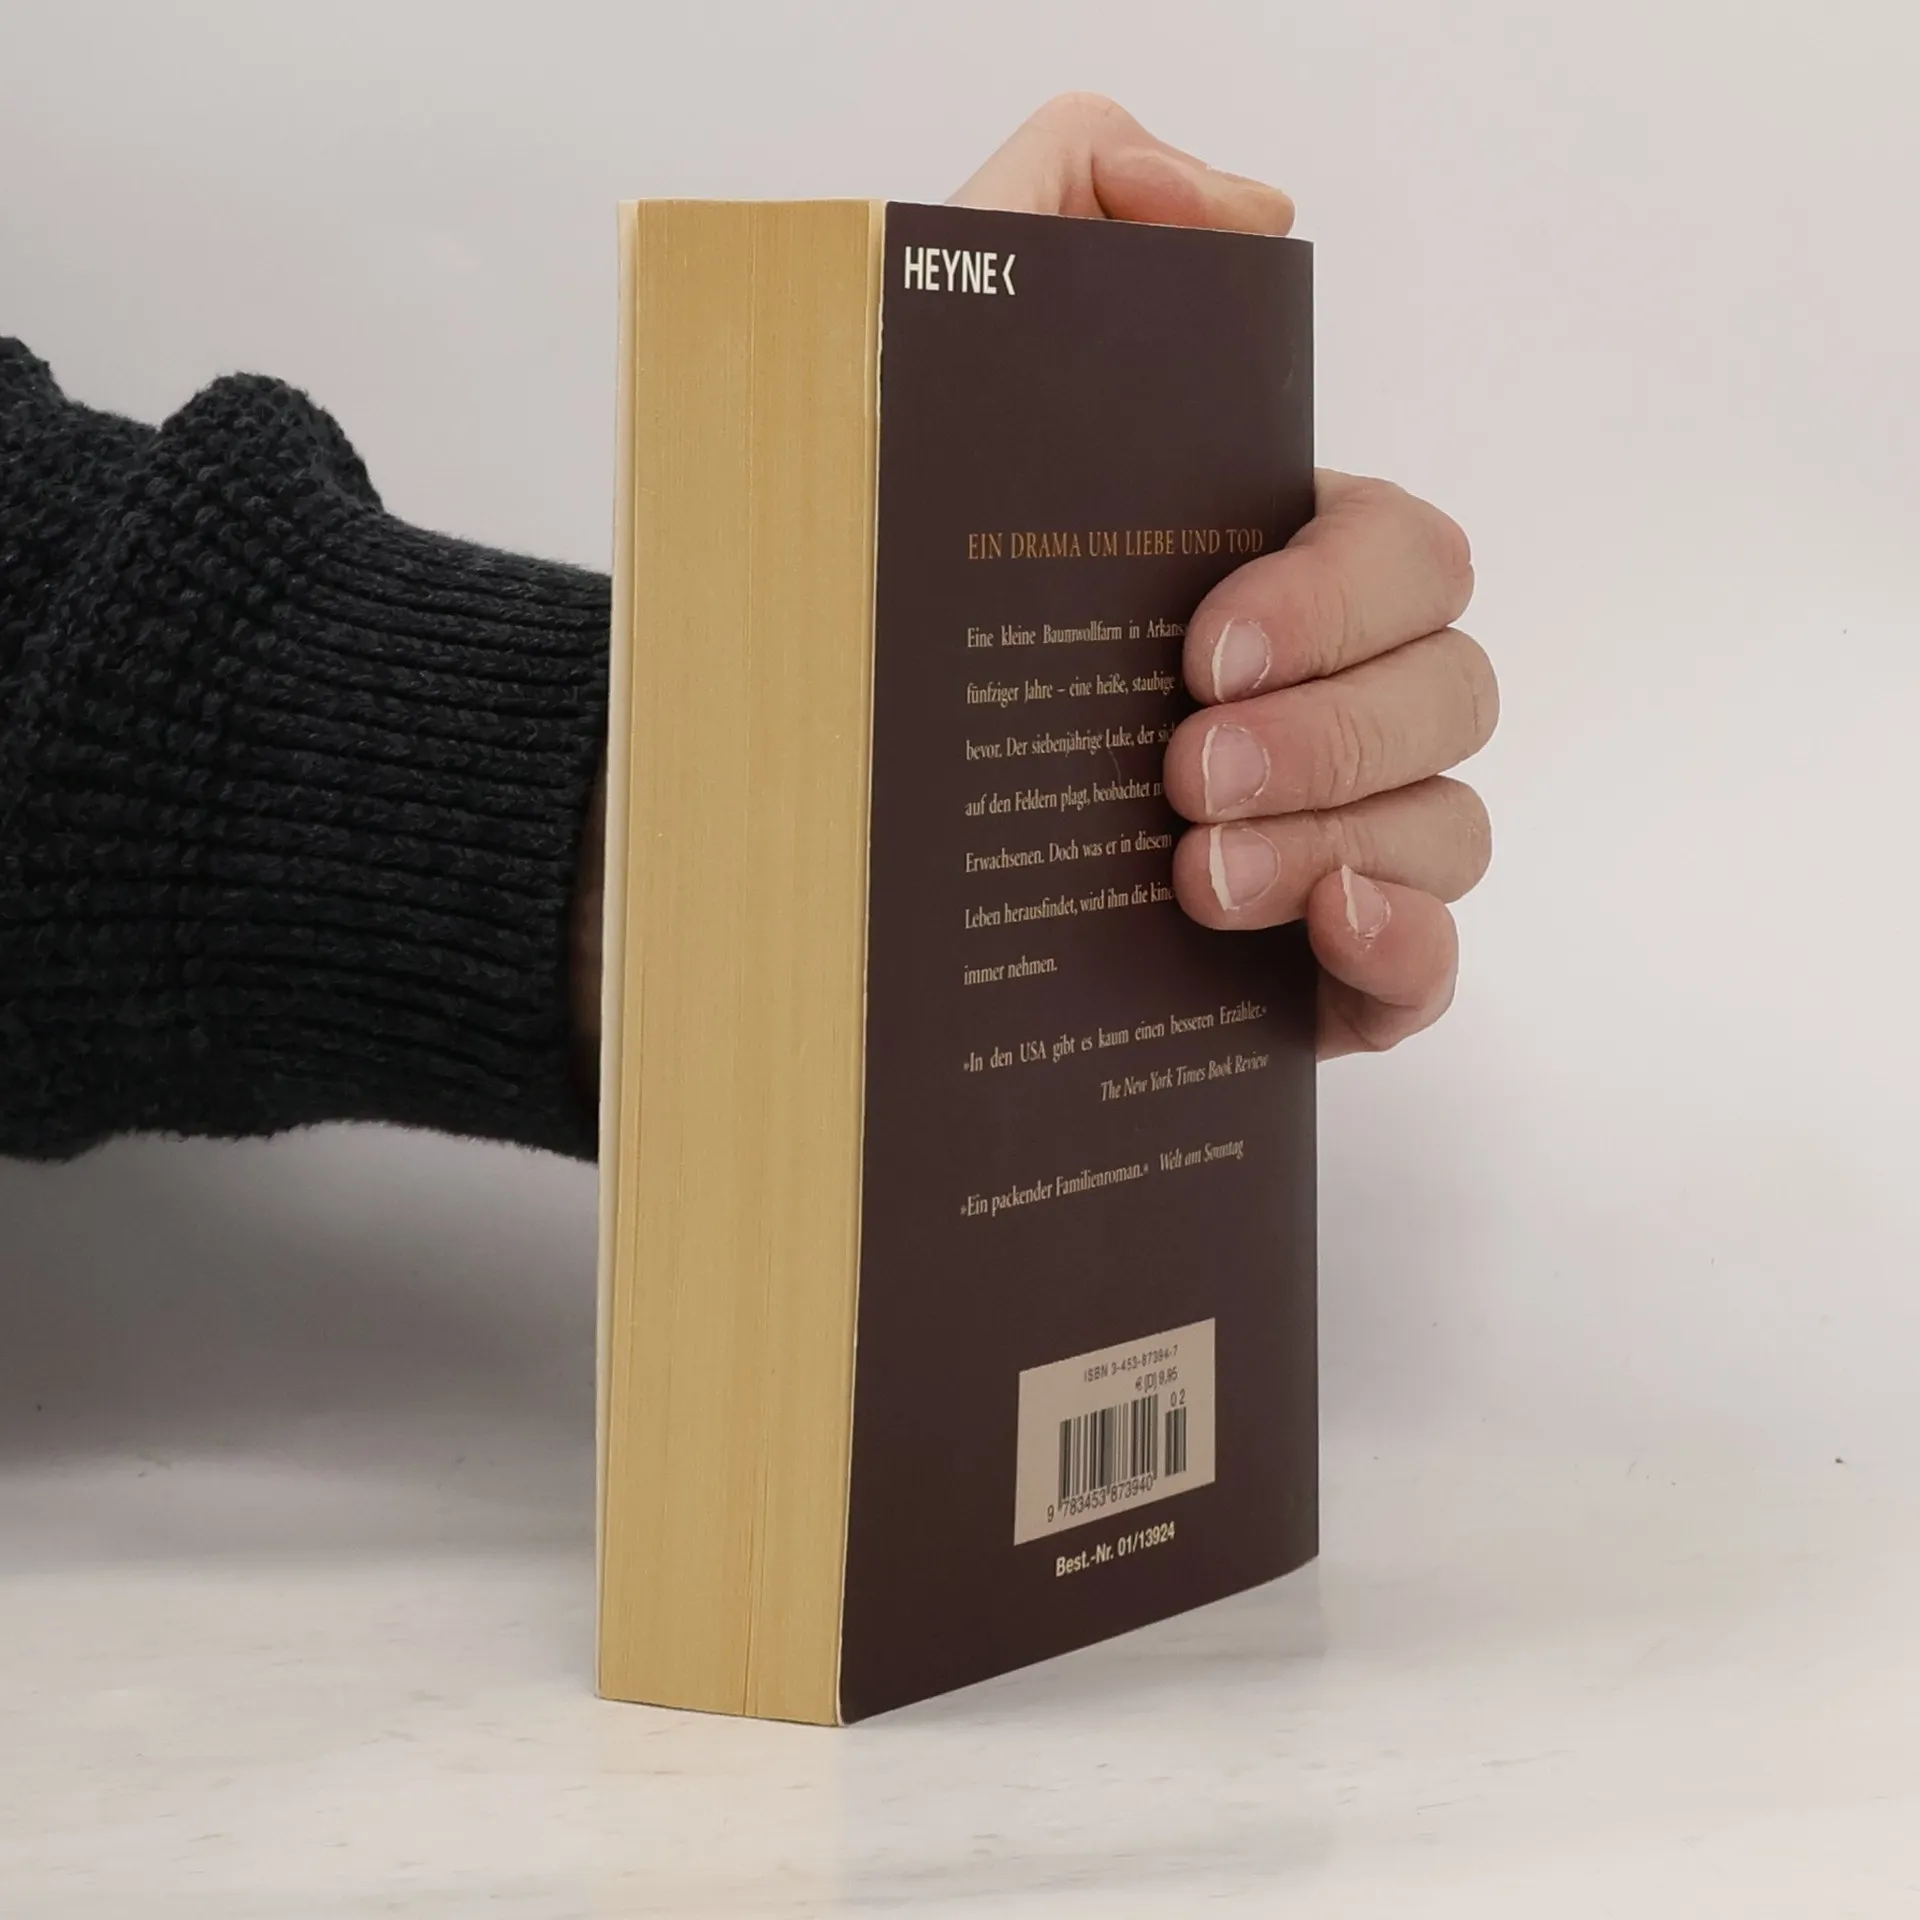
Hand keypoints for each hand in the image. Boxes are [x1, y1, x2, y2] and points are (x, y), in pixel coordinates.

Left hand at [954, 96, 1494, 1055]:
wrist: (788, 803)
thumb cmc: (876, 584)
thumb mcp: (926, 358)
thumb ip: (1064, 208)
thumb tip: (1238, 207)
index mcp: (1269, 568)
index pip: (1401, 552)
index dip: (1333, 597)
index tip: (1198, 649)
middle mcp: (1325, 696)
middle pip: (1449, 687)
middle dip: (1330, 732)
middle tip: (1183, 773)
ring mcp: (1332, 834)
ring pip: (1448, 821)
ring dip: (1342, 838)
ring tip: (1191, 878)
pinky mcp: (1307, 966)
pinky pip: (1429, 965)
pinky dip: (1406, 947)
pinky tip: (1324, 927)